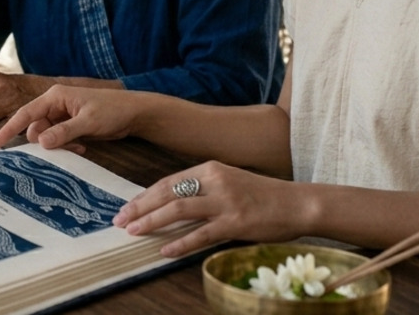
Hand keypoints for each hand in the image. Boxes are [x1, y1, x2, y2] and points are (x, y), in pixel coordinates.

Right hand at [0, 84, 146, 149]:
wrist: (135, 113)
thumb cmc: (113, 111)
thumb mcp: (88, 122)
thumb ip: (63, 132)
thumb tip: (39, 142)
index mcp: (55, 96)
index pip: (25, 113)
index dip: (8, 129)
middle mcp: (55, 103)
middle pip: (35, 127)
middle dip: (44, 142)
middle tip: (68, 147)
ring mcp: (62, 114)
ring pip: (46, 136)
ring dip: (57, 145)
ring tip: (79, 145)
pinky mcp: (70, 124)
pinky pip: (57, 139)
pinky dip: (66, 145)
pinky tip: (82, 145)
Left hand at [115, 161, 302, 257]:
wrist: (297, 202)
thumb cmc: (262, 194)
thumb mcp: (229, 181)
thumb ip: (204, 188)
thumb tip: (173, 202)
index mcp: (210, 168)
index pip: (168, 180)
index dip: (145, 194)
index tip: (128, 206)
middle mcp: (214, 180)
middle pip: (168, 193)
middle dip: (141, 206)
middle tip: (120, 219)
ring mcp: (225, 201)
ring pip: (179, 210)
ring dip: (153, 221)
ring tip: (134, 231)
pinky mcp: (236, 223)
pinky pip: (201, 234)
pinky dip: (180, 243)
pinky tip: (165, 250)